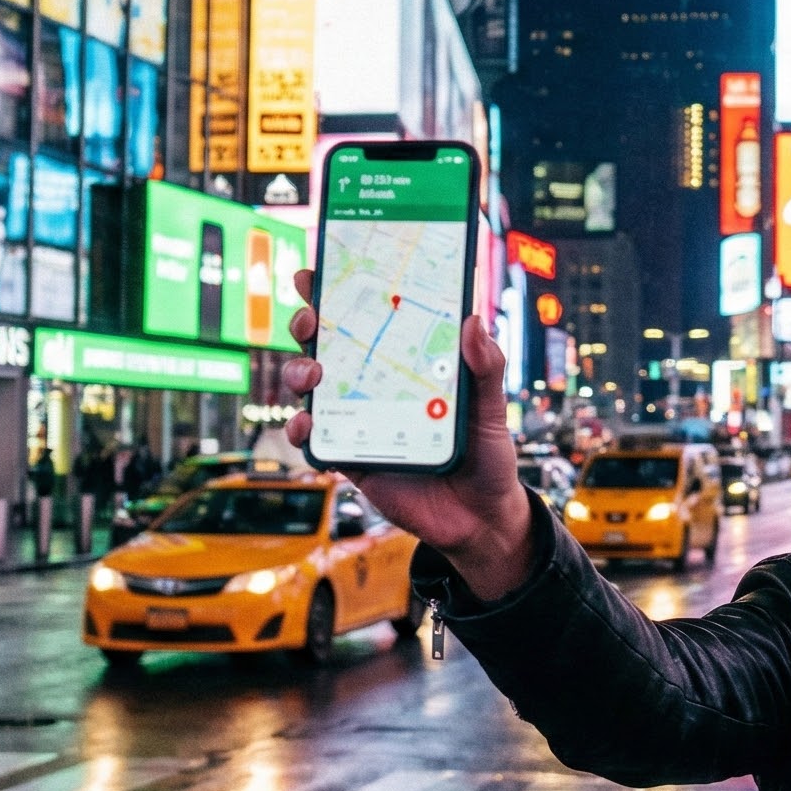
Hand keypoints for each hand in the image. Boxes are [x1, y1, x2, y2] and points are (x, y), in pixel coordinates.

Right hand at [279, 269, 537, 600]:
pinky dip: (303, 429)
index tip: (321, 271)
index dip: (341, 293)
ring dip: (299, 373)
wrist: (480, 519)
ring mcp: (360, 420)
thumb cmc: (487, 456)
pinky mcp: (352, 457)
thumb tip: (474, 321)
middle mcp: (377, 386)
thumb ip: (485, 368)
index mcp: (408, 363)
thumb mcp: (491, 407)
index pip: (370, 319)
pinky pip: (317, 440)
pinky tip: (307, 424)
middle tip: (311, 319)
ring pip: (313, 388)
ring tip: (311, 374)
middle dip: (310, 324)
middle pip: (330, 346)